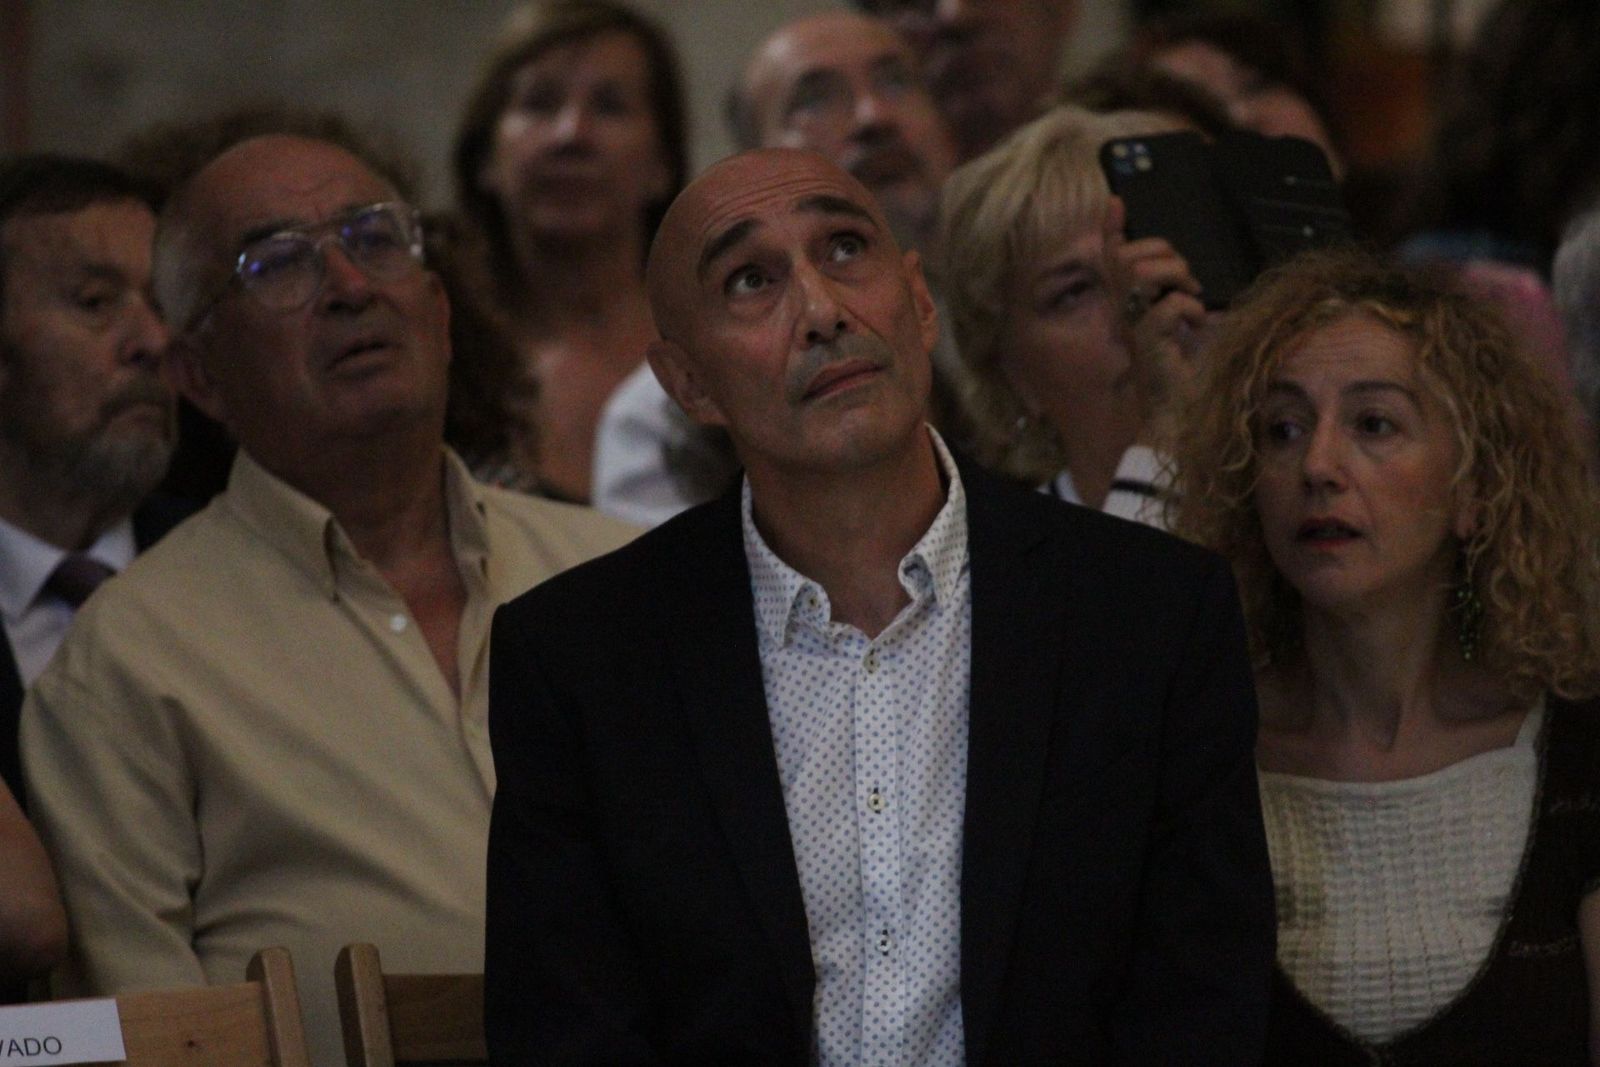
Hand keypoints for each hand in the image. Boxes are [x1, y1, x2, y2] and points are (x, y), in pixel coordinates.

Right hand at [1103, 197, 1208, 442]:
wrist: (1180, 417)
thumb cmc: (1187, 374)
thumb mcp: (1188, 326)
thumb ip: (1185, 301)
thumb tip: (1197, 283)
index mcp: (1130, 307)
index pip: (1111, 259)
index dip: (1110, 229)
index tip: (1115, 201)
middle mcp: (1124, 315)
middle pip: (1127, 257)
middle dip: (1164, 253)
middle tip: (1189, 281)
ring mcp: (1132, 329)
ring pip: (1141, 273)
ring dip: (1177, 276)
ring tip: (1194, 297)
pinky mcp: (1147, 344)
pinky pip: (1166, 306)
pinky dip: (1189, 308)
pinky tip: (1197, 325)